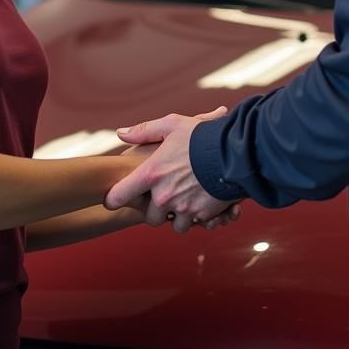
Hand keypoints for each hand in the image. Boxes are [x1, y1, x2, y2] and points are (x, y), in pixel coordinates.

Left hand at [105, 108, 239, 233]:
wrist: (236, 151)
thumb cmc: (201, 136)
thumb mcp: (171, 125)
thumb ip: (144, 131)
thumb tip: (120, 133)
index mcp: (152, 173)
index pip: (120, 195)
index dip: (113, 198)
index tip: (113, 198)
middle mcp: (164, 195)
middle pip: (150, 217)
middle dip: (155, 210)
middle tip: (164, 196)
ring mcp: (184, 207)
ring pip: (173, 223)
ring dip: (177, 214)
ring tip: (185, 197)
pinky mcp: (202, 214)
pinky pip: (194, 223)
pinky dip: (195, 215)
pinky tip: (200, 199)